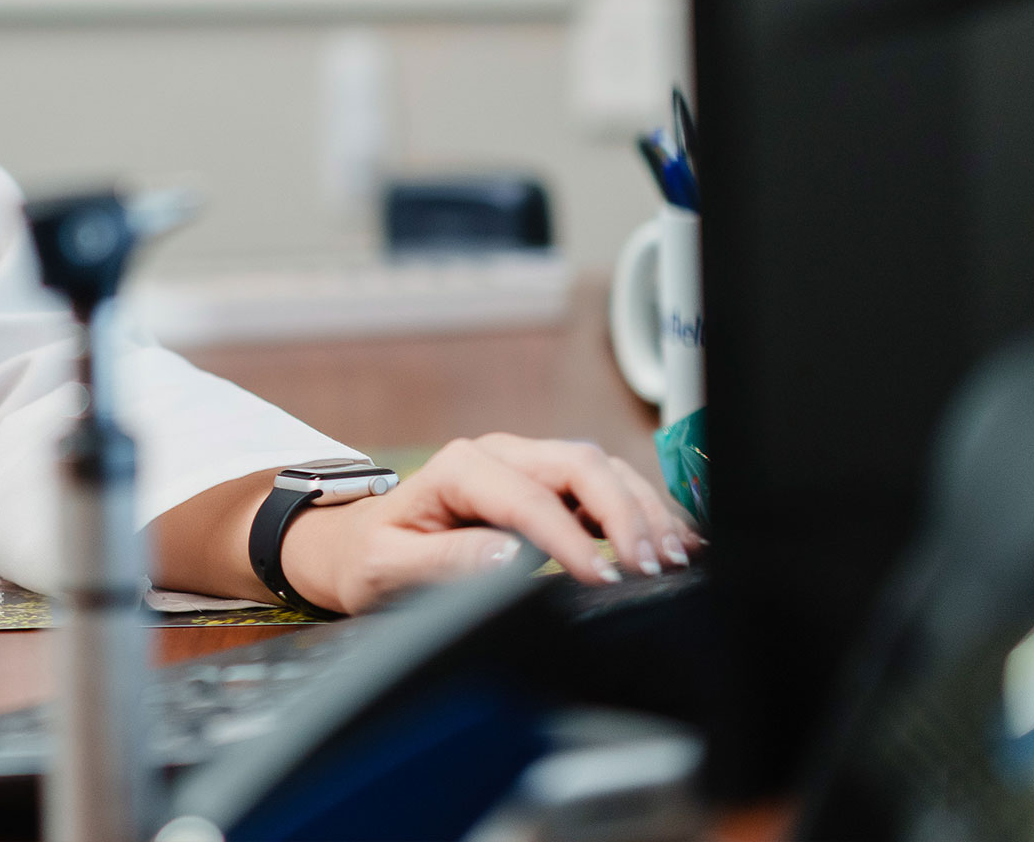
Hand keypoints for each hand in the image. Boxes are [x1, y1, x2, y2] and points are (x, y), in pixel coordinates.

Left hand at [283, 434, 702, 614]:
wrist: (362, 546)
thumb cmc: (372, 557)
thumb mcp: (388, 568)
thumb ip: (445, 561)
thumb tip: (510, 555)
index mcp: (460, 468)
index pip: (530, 497)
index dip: (572, 537)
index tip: (604, 579)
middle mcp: (500, 455)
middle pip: (579, 464)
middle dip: (624, 512)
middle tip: (652, 568)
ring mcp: (527, 465)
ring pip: (601, 470)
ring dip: (642, 510)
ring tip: (671, 561)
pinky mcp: (547, 485)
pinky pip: (603, 487)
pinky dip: (640, 511)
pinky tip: (670, 544)